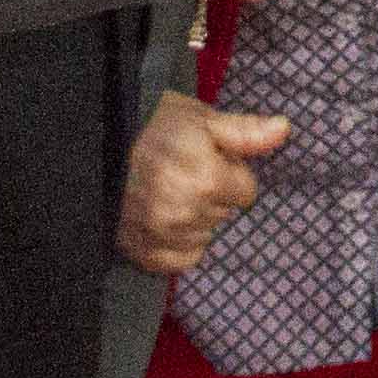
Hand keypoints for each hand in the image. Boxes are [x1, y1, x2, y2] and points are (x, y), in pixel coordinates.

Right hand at [117, 87, 288, 276]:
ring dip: (193, 219)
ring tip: (165, 191)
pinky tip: (160, 217)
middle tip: (180, 171)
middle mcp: (186, 213)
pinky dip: (176, 243)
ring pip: (204, 236)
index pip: (246, 192)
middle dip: (210, 194)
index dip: (229, 172)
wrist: (92, 140)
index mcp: (207, 179)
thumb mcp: (200, 118)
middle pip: (224, 214)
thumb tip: (284, 130)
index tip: (205, 158)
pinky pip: (181, 259)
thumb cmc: (149, 124)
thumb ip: (245, 132)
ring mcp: (161, 236)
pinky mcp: (142, 252)